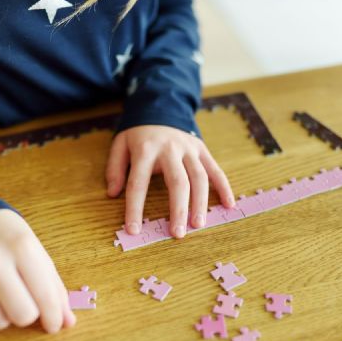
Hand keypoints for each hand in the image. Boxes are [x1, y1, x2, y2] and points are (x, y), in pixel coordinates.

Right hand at [0, 209, 75, 332]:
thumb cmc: (10, 239)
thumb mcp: (37, 254)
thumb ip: (54, 288)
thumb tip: (67, 323)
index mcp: (21, 247)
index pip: (44, 297)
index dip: (53, 317)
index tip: (54, 326)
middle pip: (21, 315)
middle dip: (28, 315)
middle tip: (25, 304)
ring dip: (5, 317)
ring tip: (2, 297)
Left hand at [105, 125, 234, 237]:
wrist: (161, 107)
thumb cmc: (139, 135)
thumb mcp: (120, 145)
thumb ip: (114, 168)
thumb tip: (112, 194)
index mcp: (145, 150)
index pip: (138, 183)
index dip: (135, 208)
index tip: (133, 230)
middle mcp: (169, 149)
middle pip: (177, 182)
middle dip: (178, 209)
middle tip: (178, 233)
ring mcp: (189, 149)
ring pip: (199, 177)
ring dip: (200, 202)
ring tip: (198, 224)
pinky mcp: (202, 149)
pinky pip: (215, 170)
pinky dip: (224, 187)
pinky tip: (229, 204)